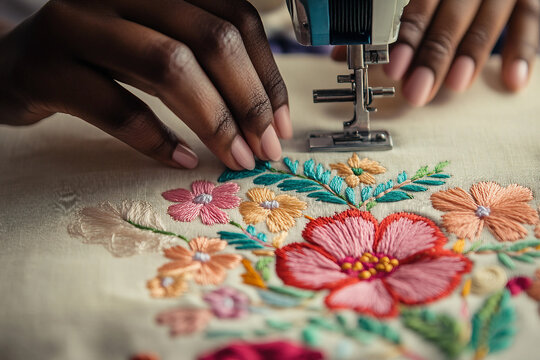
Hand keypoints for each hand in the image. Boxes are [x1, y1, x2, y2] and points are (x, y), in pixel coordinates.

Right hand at [0, 0, 291, 169]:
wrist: (15, 67)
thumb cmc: (99, 61)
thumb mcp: (158, 49)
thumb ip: (205, 67)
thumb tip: (266, 114)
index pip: (235, 16)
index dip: (267, 74)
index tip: (281, 124)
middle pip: (210, 39)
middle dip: (248, 101)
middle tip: (264, 148)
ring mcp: (79, 23)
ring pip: (169, 65)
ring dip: (213, 121)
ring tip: (234, 157)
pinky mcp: (47, 66)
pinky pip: (116, 105)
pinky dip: (156, 138)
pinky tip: (181, 158)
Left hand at [332, 0, 538, 105]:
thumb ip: (379, 19)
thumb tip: (342, 55)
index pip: (416, 4)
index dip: (406, 37)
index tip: (392, 68)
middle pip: (451, 14)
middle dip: (434, 54)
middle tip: (417, 91)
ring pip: (488, 17)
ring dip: (471, 54)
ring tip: (455, 85)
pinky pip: (531, 19)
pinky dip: (524, 49)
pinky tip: (512, 80)